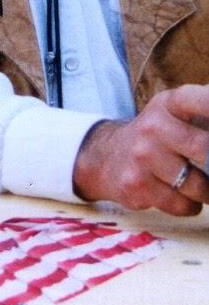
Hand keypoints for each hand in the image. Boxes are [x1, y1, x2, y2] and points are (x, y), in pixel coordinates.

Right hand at [72, 85, 208, 214]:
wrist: (107, 155)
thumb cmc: (159, 136)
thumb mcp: (176, 114)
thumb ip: (206, 115)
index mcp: (168, 104)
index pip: (198, 99)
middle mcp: (152, 126)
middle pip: (204, 148)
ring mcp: (141, 156)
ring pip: (197, 186)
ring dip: (206, 191)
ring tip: (197, 183)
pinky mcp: (136, 185)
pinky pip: (182, 205)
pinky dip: (189, 205)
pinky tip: (176, 192)